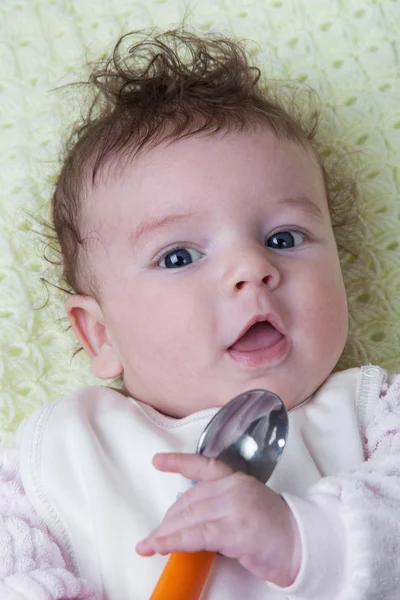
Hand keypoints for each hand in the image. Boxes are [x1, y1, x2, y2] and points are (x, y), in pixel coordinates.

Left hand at [136, 453, 300, 586]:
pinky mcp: (235, 529)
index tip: (158, 461)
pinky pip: (196, 535)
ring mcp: (235, 506)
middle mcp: (233, 488)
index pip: (202, 466)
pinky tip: (159, 546)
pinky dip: (173, 542)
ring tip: (150, 545)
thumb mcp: (246, 507)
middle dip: (168, 520)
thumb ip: (220, 506)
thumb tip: (190, 520)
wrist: (304, 545)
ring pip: (189, 517)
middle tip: (155, 536)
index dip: (177, 462)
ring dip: (165, 533)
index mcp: (236, 480)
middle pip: (189, 500)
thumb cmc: (276, 531)